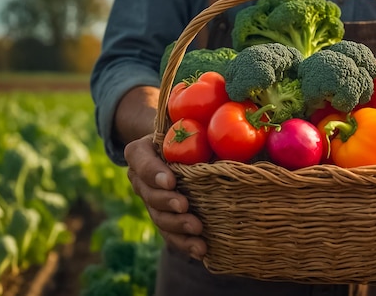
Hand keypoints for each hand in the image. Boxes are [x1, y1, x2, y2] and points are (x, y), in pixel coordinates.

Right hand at [124, 134, 207, 259]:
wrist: (177, 149)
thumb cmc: (186, 132)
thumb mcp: (188, 125)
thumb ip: (199, 130)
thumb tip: (233, 139)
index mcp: (141, 152)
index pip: (142, 161)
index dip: (153, 173)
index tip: (170, 181)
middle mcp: (141, 179)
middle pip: (149, 194)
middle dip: (167, 203)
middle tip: (185, 206)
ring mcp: (151, 201)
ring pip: (159, 218)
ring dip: (178, 227)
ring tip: (197, 232)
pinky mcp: (165, 218)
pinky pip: (170, 234)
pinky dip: (184, 243)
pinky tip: (200, 250)